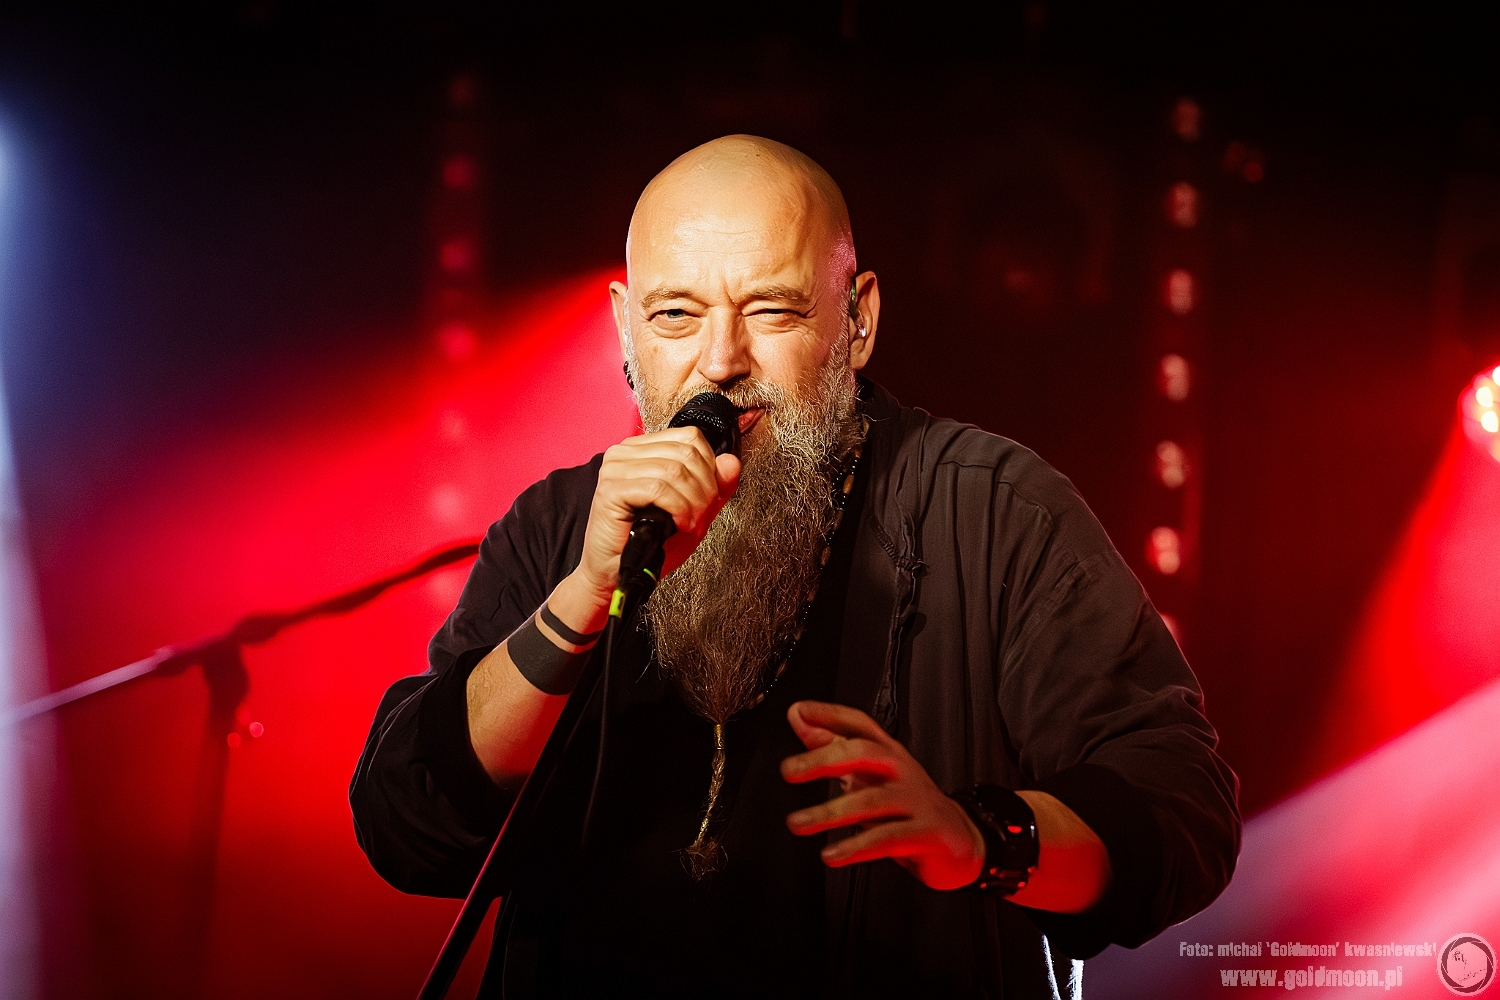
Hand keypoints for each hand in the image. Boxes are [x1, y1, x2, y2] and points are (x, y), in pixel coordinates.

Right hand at [572, 427, 740, 601]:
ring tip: (690, 524)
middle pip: (686, 452)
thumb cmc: (648, 546)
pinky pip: (658, 488)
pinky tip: (677, 524)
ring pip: (674, 470)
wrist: (618, 575)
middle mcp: (625, 453)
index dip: (710, 467)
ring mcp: (615, 469)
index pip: (690, 437)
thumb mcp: (693, 512)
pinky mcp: (611, 490)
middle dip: (705, 489)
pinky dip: (677, 509)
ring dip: (693, 503)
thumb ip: (715, 487)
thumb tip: (731, 463)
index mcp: (643, 450)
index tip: (709, 496)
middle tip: (700, 516)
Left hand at [781, 700, 984, 890]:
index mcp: (889, 753)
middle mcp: (902, 770)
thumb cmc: (907, 804)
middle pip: (864, 752)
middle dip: (824, 758)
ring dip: (829, 813)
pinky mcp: (925, 833)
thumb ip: (834, 746)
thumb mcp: (871, 773)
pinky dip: (855, 847)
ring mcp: (915, 801)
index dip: (830, 714)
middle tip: (789, 770)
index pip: (860, 724)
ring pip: (870, 801)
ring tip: (797, 823)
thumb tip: (799, 718)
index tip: (798, 711)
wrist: (960, 841)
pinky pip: (886, 839)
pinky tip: (830, 855)